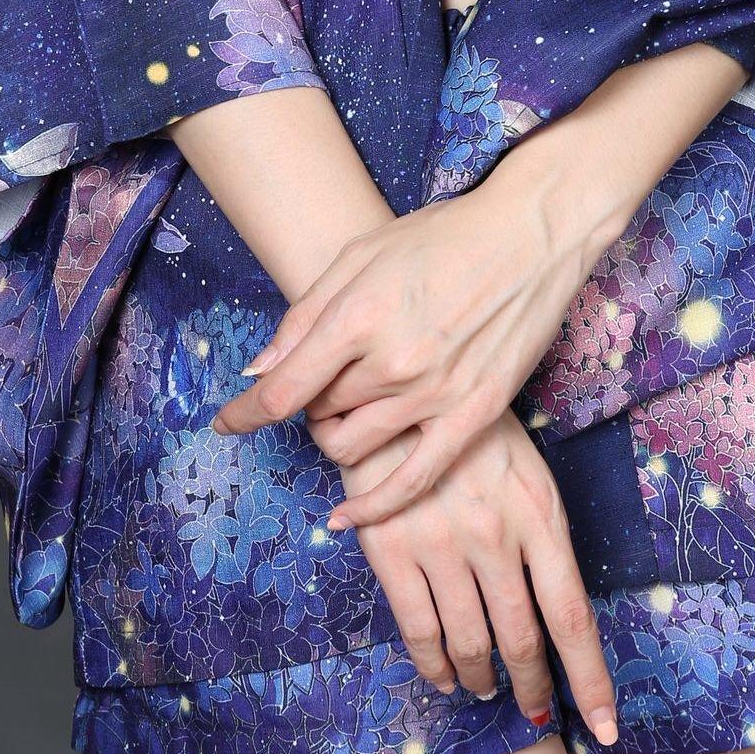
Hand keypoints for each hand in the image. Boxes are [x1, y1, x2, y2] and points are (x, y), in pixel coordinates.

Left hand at [213, 173, 605, 519]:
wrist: (529, 235)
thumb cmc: (443, 235)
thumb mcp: (361, 254)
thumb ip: (306, 315)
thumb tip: (259, 371)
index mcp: (358, 314)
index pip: (282, 389)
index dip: (244, 414)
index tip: (225, 424)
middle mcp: (391, 360)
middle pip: (319, 413)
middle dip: (308, 404)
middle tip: (324, 381)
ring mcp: (434, 393)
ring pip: (354, 446)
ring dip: (337, 434)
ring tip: (350, 409)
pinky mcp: (472, 415)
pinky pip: (412, 480)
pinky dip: (373, 507)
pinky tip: (345, 517)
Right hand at [323, 407, 618, 747]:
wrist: (396, 392)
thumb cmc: (470, 432)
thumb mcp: (527, 472)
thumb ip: (542, 536)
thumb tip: (554, 608)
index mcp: (540, 514)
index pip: (573, 616)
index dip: (590, 680)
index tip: (606, 728)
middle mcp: (496, 537)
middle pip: (522, 640)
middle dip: (531, 686)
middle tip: (534, 708)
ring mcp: (442, 547)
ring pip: (471, 644)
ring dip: (481, 679)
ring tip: (484, 688)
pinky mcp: (393, 551)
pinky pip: (420, 632)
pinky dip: (435, 666)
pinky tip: (443, 675)